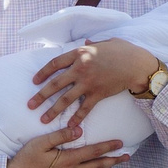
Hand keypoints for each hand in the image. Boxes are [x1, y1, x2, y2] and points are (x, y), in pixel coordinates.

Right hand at [7, 121, 127, 167]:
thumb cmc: (26, 159)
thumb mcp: (41, 143)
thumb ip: (60, 136)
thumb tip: (78, 130)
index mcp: (68, 160)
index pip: (93, 152)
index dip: (108, 147)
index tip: (120, 143)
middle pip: (98, 166)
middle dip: (114, 161)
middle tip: (126, 157)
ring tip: (115, 164)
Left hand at [28, 39, 160, 125]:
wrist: (137, 65)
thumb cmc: (124, 51)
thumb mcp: (106, 42)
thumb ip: (93, 43)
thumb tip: (86, 41)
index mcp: (80, 53)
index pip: (55, 64)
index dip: (43, 73)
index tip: (34, 81)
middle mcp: (80, 68)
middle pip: (55, 84)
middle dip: (41, 95)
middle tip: (30, 105)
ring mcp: (88, 83)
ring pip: (66, 99)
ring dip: (53, 111)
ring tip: (43, 120)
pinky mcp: (98, 94)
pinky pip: (84, 109)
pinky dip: (76, 118)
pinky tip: (69, 126)